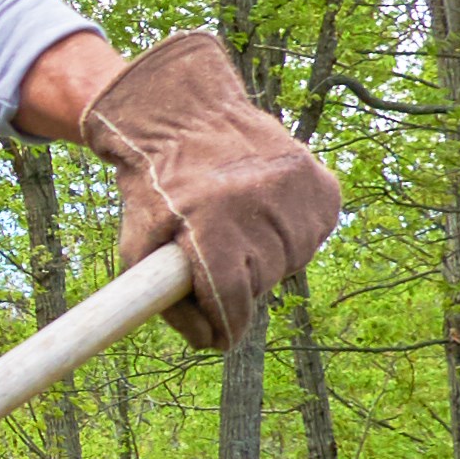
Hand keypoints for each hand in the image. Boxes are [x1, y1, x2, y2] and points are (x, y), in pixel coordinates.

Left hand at [90, 31, 340, 344]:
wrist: (187, 118)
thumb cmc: (156, 190)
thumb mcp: (138, 244)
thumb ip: (163, 298)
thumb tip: (208, 340)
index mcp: (212, 223)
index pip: (230, 297)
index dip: (225, 325)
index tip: (220, 338)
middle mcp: (260, 205)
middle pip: (260, 282)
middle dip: (238, 283)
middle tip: (218, 259)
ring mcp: (296, 191)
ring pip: (290, 261)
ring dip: (266, 259)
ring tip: (238, 229)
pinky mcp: (321, 182)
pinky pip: (313, 234)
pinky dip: (292, 235)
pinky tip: (264, 215)